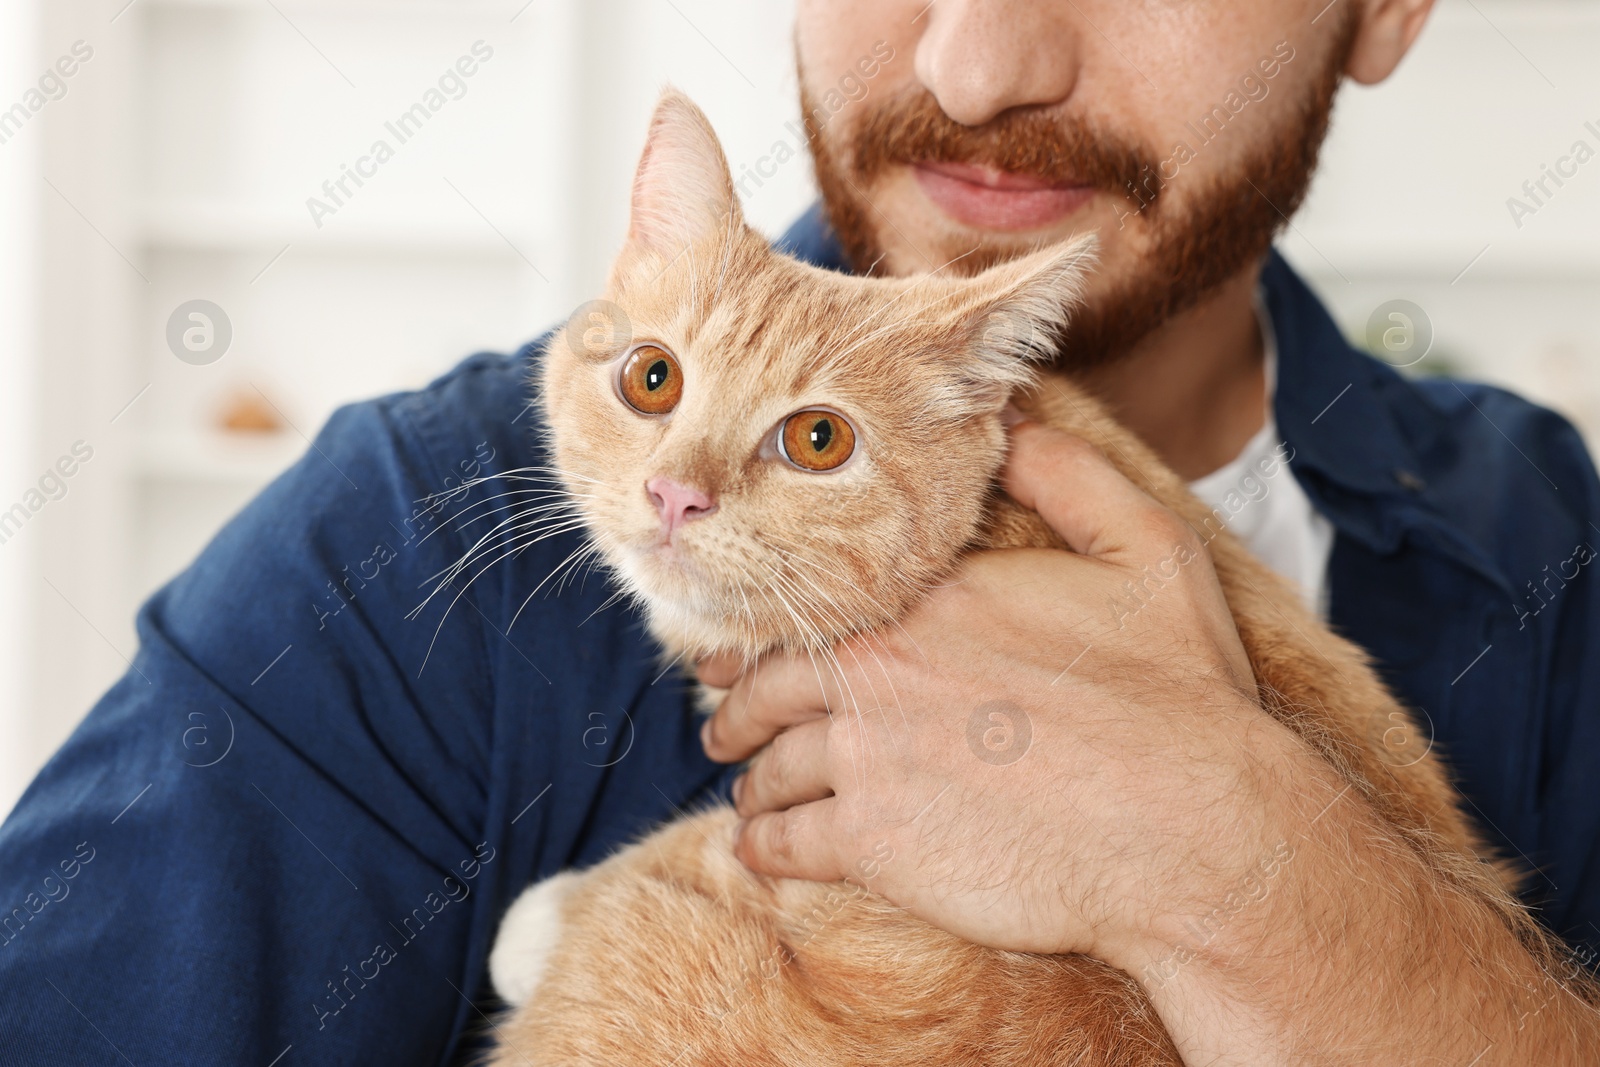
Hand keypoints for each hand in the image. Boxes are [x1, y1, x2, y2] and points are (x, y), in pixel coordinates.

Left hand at [699, 422, 1313, 966]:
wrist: (1194, 832)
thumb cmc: (1181, 695)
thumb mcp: (1147, 548)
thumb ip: (1069, 475)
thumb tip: (1012, 421)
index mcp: (931, 601)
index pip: (817, 608)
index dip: (773, 630)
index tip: (742, 646)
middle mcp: (880, 671)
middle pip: (768, 687)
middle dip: (739, 706)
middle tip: (726, 723)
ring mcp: (868, 758)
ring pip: (770, 767)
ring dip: (753, 780)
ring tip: (750, 796)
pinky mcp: (873, 844)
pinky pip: (783, 843)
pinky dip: (763, 846)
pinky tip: (762, 851)